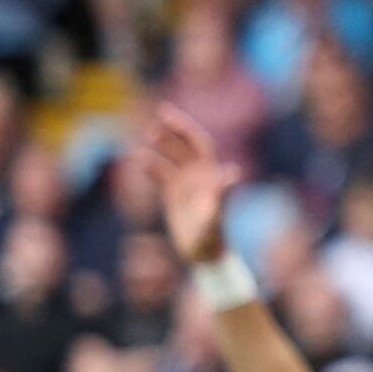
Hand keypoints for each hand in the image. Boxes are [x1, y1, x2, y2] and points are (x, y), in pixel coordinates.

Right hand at [135, 103, 237, 267]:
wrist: (204, 256)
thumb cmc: (212, 238)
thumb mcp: (215, 216)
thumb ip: (222, 194)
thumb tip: (233, 173)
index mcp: (210, 176)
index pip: (198, 144)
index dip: (185, 128)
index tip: (167, 115)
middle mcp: (199, 177)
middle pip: (184, 147)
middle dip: (172, 131)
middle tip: (158, 117)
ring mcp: (186, 186)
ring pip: (171, 159)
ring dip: (160, 147)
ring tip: (145, 139)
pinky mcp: (173, 197)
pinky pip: (161, 176)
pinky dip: (151, 168)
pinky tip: (139, 160)